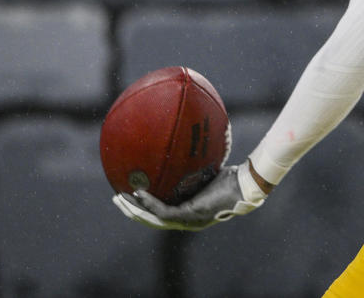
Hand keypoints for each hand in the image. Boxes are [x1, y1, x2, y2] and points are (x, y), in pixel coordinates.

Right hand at [113, 161, 267, 230]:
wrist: (246, 183)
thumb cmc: (233, 175)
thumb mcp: (207, 169)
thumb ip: (194, 164)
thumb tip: (185, 142)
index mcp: (191, 212)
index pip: (163, 214)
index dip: (146, 208)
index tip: (132, 196)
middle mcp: (188, 220)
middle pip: (153, 220)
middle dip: (134, 211)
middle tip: (117, 199)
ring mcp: (189, 221)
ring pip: (154, 220)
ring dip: (135, 210)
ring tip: (120, 198)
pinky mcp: (191, 216)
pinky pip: (164, 212)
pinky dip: (149, 203)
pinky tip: (138, 193)